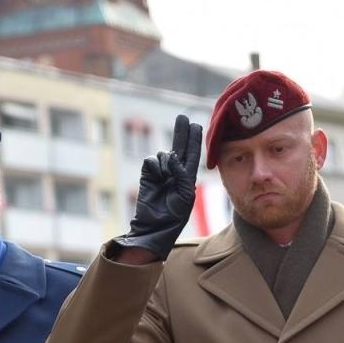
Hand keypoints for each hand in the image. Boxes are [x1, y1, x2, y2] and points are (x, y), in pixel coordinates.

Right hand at [110, 115, 203, 261]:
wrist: (155, 225)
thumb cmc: (174, 214)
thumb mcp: (185, 194)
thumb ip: (182, 173)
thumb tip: (172, 155)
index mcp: (187, 176)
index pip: (192, 153)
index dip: (194, 139)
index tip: (196, 125)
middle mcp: (174, 171)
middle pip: (179, 146)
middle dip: (181, 132)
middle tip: (183, 117)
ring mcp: (160, 172)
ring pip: (164, 154)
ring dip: (166, 162)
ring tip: (166, 178)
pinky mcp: (147, 173)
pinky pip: (152, 160)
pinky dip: (155, 166)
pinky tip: (157, 177)